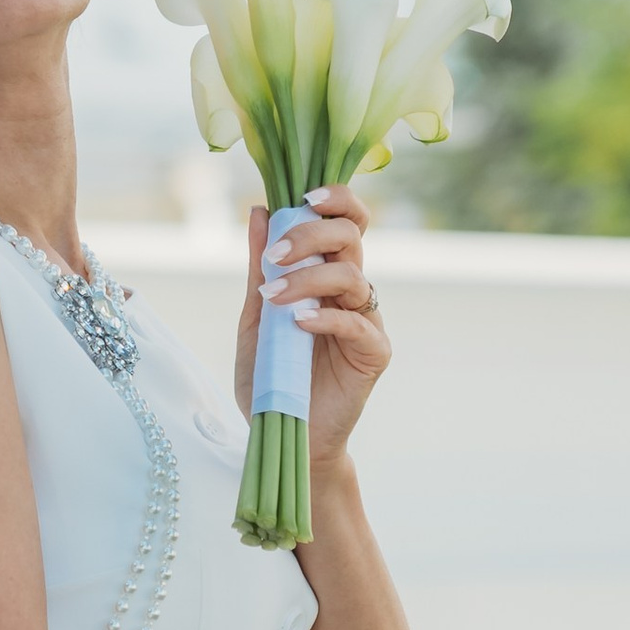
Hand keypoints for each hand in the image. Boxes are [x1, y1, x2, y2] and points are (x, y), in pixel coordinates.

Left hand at [236, 184, 390, 467]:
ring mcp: (366, 320)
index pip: (345, 221)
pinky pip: (358, 323)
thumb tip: (260, 210)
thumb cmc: (270, 376)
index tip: (303, 197)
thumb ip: (260, 266)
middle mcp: (350, 291)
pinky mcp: (374, 352)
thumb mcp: (255, 315)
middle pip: (350, 236)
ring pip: (351, 275)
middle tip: (274, 255)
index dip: (335, 199)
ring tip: (273, 297)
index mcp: (325, 274)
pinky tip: (298, 323)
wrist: (283, 432)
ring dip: (307, 278)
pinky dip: (326, 317)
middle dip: (311, 234)